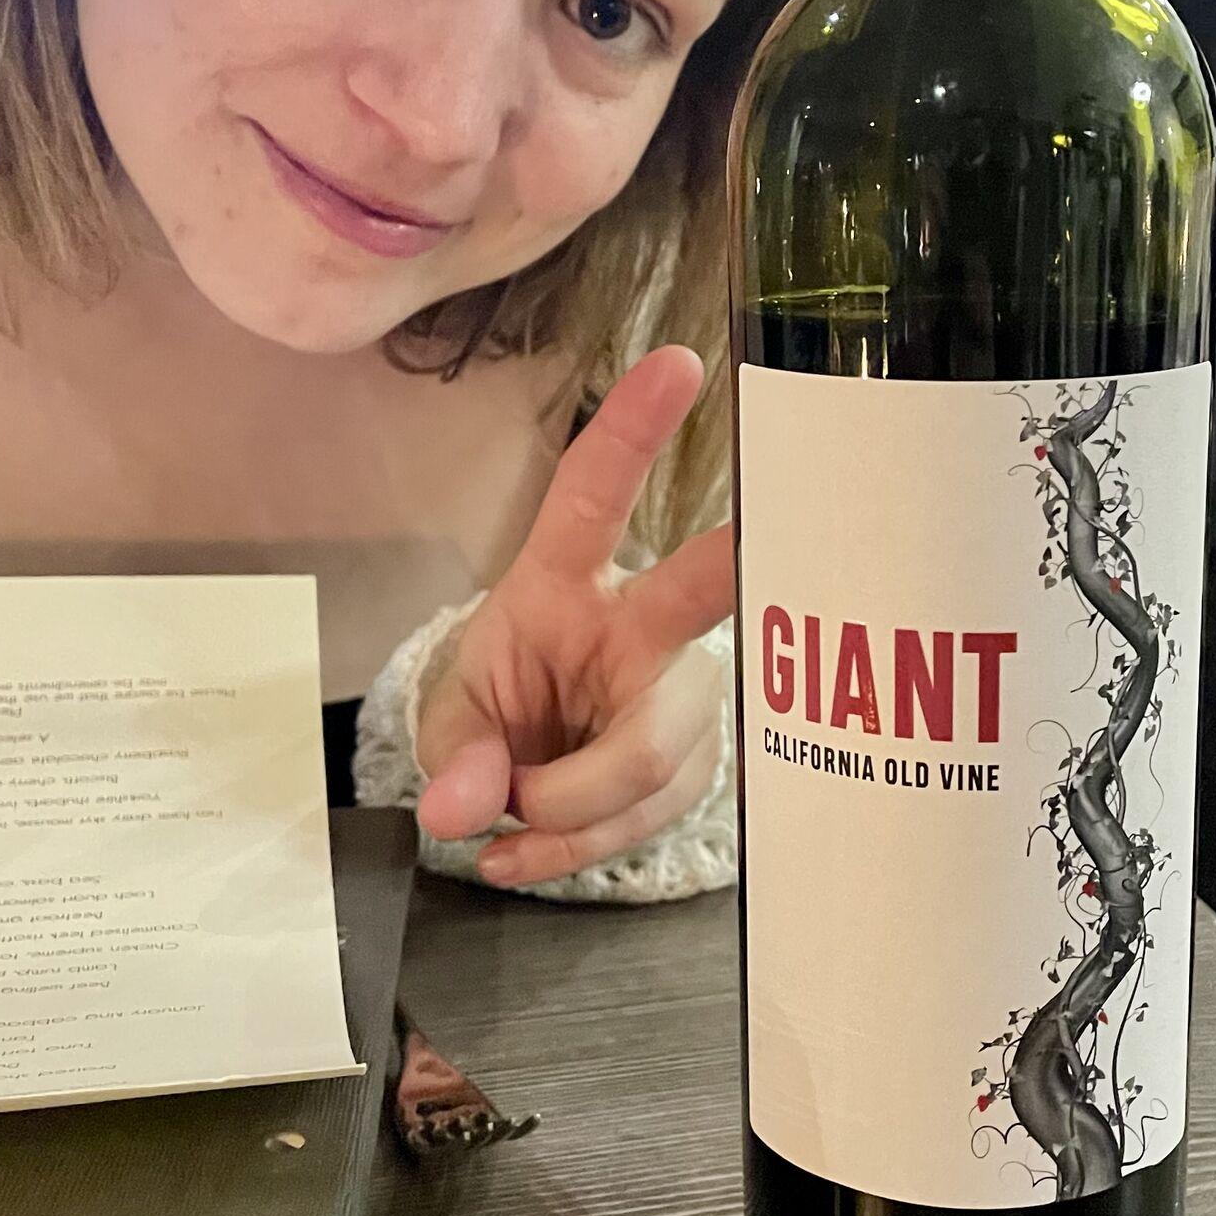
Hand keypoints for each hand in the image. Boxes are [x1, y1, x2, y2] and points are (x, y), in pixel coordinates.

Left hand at [415, 347, 731, 887]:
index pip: (595, 497)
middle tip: (763, 522)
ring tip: (507, 817)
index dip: (634, 432)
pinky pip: (642, 819)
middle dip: (738, 553)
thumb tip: (471, 805)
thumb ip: (456, 754)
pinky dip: (571, 850)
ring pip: (645, 757)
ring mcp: (682, 696)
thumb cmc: (499, 713)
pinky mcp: (698, 766)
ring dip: (560, 810)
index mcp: (565, 582)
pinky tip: (526, 851)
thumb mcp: (452, 722)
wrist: (524, 775)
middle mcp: (641, 627)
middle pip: (696, 599)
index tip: (677, 363)